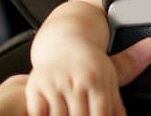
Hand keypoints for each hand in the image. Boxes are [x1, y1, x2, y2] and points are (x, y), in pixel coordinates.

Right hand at [22, 38, 150, 115]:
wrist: (62, 42)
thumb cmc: (87, 64)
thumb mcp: (108, 77)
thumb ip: (115, 103)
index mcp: (94, 80)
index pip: (101, 113)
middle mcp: (74, 81)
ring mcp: (53, 84)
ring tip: (68, 114)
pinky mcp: (34, 87)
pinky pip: (37, 112)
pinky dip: (42, 115)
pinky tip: (50, 113)